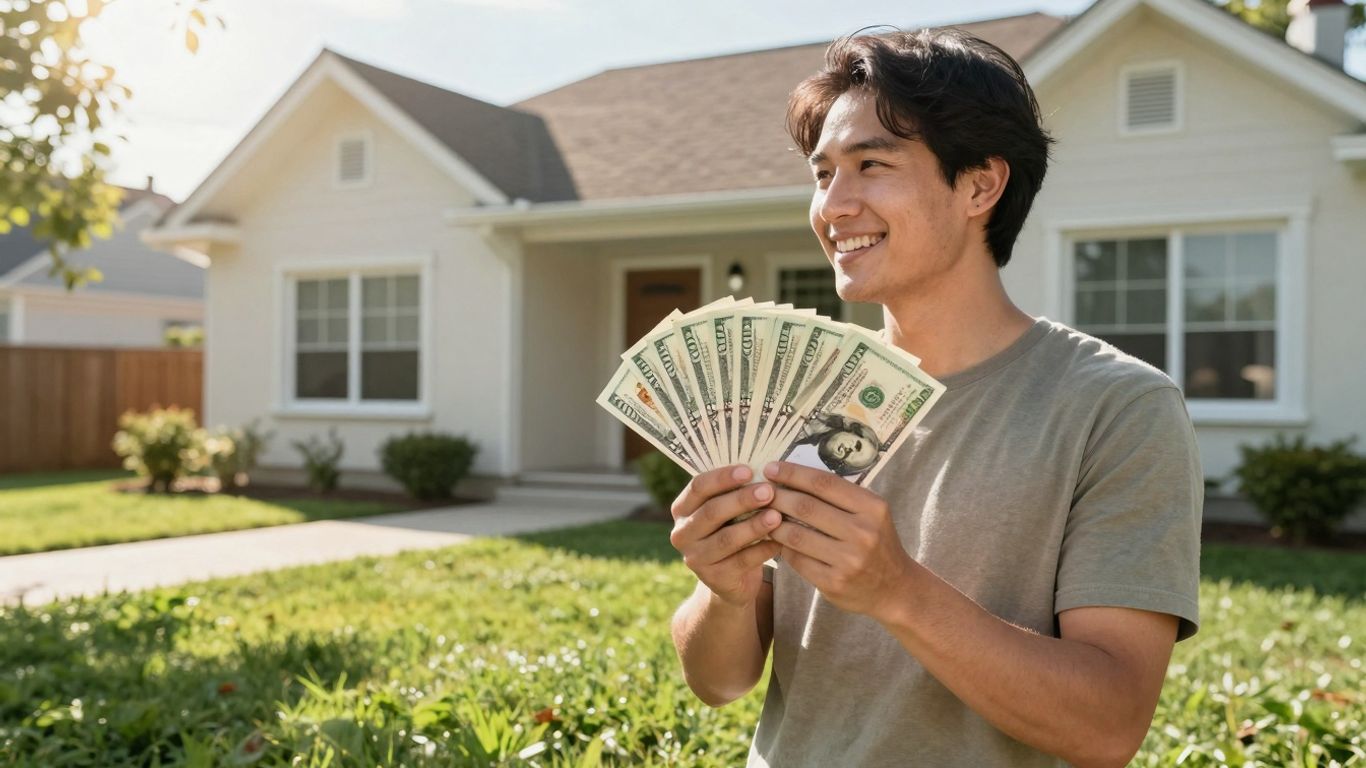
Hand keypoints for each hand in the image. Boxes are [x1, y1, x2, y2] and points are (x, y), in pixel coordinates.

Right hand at [669, 465, 784, 607]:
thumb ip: (735, 492)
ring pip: (726, 539)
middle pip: (712, 512)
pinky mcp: (714, 579)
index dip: (723, 477)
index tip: (750, 470)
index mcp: (682, 509)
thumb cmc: (732, 530)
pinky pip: (742, 562)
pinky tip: (781, 541)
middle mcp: (682, 533)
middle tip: (769, 491)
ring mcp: (695, 559)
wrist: (730, 578)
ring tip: (777, 516)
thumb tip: (766, 468)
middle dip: (742, 499)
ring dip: (754, 525)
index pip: (698, 487)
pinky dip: (763, 550)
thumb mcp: (727, 511)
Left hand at [762, 461, 914, 619]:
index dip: (793, 473)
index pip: (824, 483)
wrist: (896, 588)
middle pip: (806, 507)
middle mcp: (863, 532)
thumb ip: (841, 497)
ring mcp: (848, 560)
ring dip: (773, 523)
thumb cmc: (877, 543)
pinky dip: (782, 547)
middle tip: (760, 491)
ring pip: (796, 534)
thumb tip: (794, 476)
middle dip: (777, 496)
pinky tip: (776, 540)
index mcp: (872, 507)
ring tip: (762, 515)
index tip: (771, 468)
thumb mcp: (871, 514)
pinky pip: (797, 560)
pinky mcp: (834, 583)